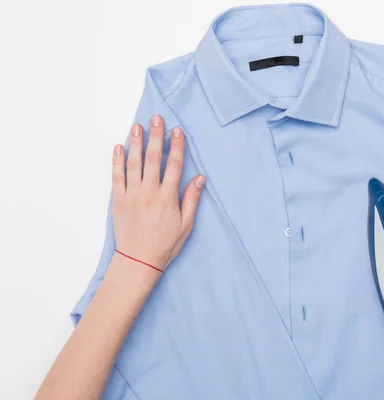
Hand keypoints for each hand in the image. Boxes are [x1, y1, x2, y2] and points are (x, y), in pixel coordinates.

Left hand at [111, 114, 204, 271]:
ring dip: (136, 143)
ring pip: (134, 163)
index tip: (177, 131)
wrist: (138, 261)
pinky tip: (119, 148)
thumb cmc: (165, 244)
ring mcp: (132, 195)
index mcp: (167, 197)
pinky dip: (117, 161)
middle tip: (156, 119)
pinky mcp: (119, 200)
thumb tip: (200, 178)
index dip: (177, 146)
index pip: (174, 165)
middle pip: (153, 158)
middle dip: (155, 137)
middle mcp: (149, 192)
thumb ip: (192, 199)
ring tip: (137, 126)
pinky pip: (117, 177)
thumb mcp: (186, 225)